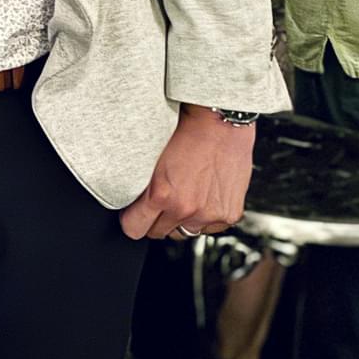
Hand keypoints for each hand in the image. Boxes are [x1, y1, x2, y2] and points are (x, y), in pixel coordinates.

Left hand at [118, 106, 255, 239]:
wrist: (220, 124)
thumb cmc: (184, 134)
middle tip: (160, 201)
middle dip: (156, 220)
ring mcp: (209, 214)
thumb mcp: (152, 159)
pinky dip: (204, 217)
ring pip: (184, 232)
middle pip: (159, 233)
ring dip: (181, 220)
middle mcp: (186, 209)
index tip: (132, 214)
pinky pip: (209, 228)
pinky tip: (202, 196)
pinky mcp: (228, 215)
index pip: (134, 228)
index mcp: (161, 195)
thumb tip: (129, 204)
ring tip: (183, 196)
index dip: (131, 220)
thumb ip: (141, 186)